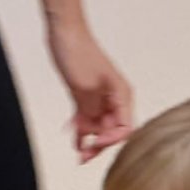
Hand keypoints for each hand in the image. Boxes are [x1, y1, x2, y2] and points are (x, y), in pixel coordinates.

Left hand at [47, 24, 132, 162]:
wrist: (64, 32)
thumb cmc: (78, 52)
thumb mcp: (84, 87)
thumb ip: (92, 112)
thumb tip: (93, 129)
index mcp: (122, 94)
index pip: (125, 127)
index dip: (111, 139)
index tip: (95, 141)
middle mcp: (114, 98)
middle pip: (112, 130)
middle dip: (99, 144)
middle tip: (83, 157)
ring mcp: (99, 97)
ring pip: (99, 126)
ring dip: (89, 139)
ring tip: (78, 152)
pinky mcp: (86, 95)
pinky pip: (87, 118)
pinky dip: (82, 130)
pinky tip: (75, 140)